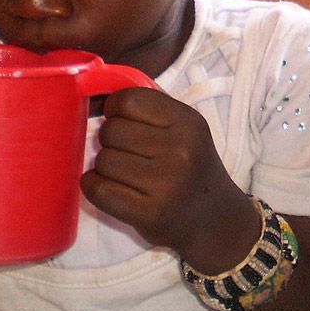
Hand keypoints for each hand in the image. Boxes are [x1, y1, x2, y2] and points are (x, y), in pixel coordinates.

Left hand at [80, 88, 256, 263]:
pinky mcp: (149, 213)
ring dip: (105, 166)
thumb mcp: (186, 130)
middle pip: (111, 130)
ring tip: (124, 173)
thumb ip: (153, 109)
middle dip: (110, 140)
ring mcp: (166, 184)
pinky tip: (110, 187)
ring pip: (102, 160)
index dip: (115, 109)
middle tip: (126, 152)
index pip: (128, 100)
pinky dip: (95, 186)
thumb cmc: (191, 167)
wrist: (214, 217)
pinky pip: (98, 189)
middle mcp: (181, 151)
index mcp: (188, 122)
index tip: (121, 121)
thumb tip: (102, 92)